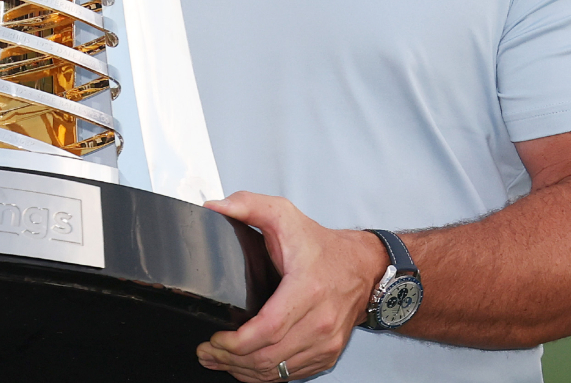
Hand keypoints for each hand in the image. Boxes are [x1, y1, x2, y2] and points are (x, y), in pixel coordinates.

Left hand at [197, 192, 387, 380]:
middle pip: (268, 356)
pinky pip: (290, 375)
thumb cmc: (324, 247)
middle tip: (206, 352)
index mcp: (308, 288)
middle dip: (229, 359)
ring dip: (243, 371)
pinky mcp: (328, 355)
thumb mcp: (286, 216)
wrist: (365, 268)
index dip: (236, 342)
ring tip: (217, 360)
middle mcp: (321, 320)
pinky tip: (246, 367)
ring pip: (277, 371)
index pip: (269, 329)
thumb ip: (249, 205)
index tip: (214, 339)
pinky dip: (264, 375)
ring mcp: (327, 342)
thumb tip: (215, 206)